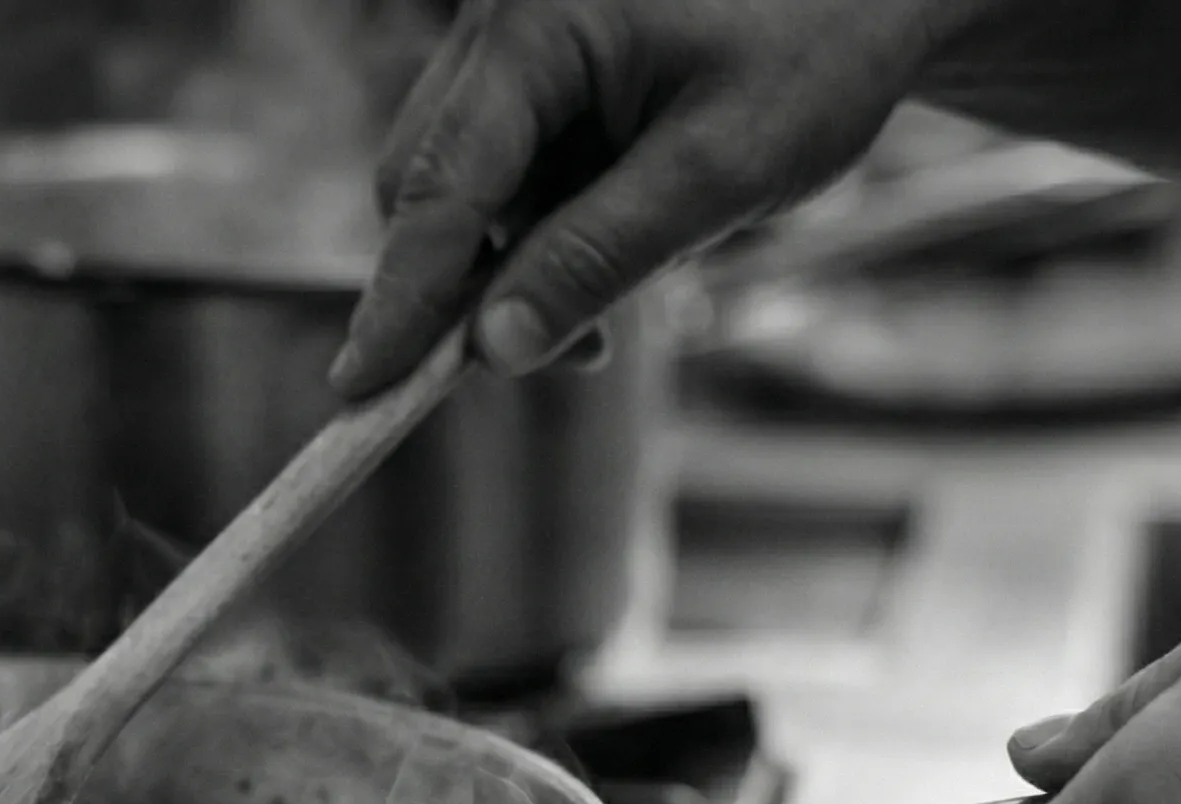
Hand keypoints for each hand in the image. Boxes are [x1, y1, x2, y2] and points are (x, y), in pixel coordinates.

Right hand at [331, 0, 1000, 397]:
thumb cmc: (820, 48)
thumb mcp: (719, 171)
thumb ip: (598, 259)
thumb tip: (493, 351)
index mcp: (537, 24)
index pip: (438, 187)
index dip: (400, 300)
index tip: (360, 390)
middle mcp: (504, 17)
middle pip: (426, 182)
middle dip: (467, 284)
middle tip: (556, 358)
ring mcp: (519, 35)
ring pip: (466, 181)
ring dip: (518, 260)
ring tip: (616, 307)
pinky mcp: (545, 60)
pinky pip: (510, 162)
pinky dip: (546, 223)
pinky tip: (623, 242)